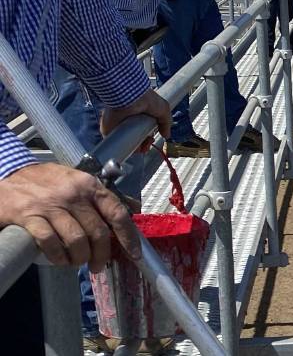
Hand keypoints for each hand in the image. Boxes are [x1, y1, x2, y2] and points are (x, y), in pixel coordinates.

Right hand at [0, 163, 141, 270]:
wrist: (10, 173)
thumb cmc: (48, 181)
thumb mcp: (78, 181)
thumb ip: (100, 197)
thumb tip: (129, 214)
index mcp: (90, 185)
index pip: (117, 213)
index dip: (129, 236)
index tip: (134, 254)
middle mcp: (74, 194)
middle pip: (98, 232)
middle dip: (101, 254)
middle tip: (97, 265)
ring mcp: (51, 205)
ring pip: (77, 240)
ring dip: (80, 258)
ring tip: (77, 262)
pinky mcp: (30, 216)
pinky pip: (50, 243)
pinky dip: (58, 257)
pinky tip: (59, 259)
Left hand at [100, 89, 170, 151]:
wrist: (131, 97)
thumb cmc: (147, 99)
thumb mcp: (163, 110)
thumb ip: (166, 123)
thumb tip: (166, 135)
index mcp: (139, 115)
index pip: (143, 130)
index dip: (148, 138)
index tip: (151, 139)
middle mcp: (128, 121)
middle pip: (135, 138)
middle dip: (143, 144)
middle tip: (147, 145)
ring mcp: (118, 125)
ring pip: (126, 142)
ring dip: (134, 147)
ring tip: (141, 147)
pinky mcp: (109, 129)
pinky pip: (115, 142)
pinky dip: (122, 147)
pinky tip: (131, 148)